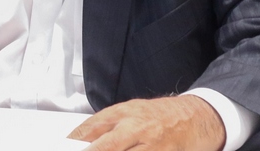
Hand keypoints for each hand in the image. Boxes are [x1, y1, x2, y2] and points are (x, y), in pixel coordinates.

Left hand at [68, 95, 225, 150]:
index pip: (90, 129)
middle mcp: (137, 129)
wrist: (197, 116)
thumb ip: (104, 125)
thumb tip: (78, 140)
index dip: (74, 142)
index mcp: (124, 113)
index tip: (63, 147)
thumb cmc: (160, 115)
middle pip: (106, 147)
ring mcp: (153, 146)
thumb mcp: (129, 111)